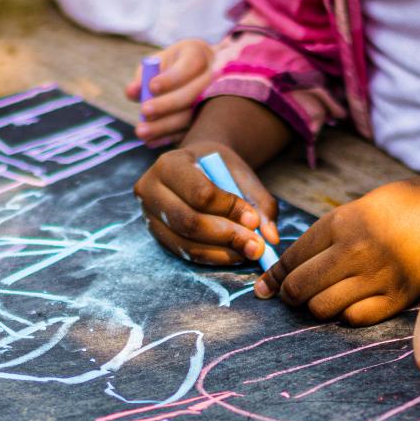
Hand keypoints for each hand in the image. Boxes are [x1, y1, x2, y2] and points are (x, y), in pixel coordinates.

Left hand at [127, 38, 213, 145]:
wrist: (197, 75)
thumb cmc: (171, 66)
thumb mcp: (158, 63)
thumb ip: (143, 76)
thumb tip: (132, 92)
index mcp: (198, 54)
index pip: (189, 66)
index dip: (171, 78)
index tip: (152, 87)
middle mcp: (212, 76)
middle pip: (193, 93)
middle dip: (167, 104)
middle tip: (144, 112)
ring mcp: (215, 100)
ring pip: (192, 115)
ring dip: (165, 126)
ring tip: (142, 131)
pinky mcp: (208, 121)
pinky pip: (189, 132)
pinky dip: (168, 138)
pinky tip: (151, 141)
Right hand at [133, 143, 278, 266]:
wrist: (194, 166)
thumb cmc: (216, 167)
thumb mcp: (239, 173)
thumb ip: (258, 201)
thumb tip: (271, 237)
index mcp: (169, 164)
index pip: (200, 193)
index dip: (229, 210)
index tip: (254, 220)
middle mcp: (150, 190)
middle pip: (189, 221)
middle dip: (227, 236)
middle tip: (257, 245)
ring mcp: (148, 215)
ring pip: (185, 243)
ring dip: (222, 251)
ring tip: (249, 250)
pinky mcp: (156, 235)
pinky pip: (185, 253)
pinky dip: (213, 257)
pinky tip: (234, 254)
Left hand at [255, 172, 419, 328]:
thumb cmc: (391, 212)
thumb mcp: (351, 213)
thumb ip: (317, 242)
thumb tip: (277, 277)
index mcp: (340, 224)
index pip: (291, 260)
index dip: (274, 278)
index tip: (267, 288)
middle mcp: (355, 250)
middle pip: (299, 288)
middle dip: (290, 295)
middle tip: (295, 294)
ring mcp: (376, 276)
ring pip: (321, 308)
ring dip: (316, 306)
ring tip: (325, 296)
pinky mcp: (395, 298)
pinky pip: (352, 318)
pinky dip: (345, 314)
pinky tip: (351, 302)